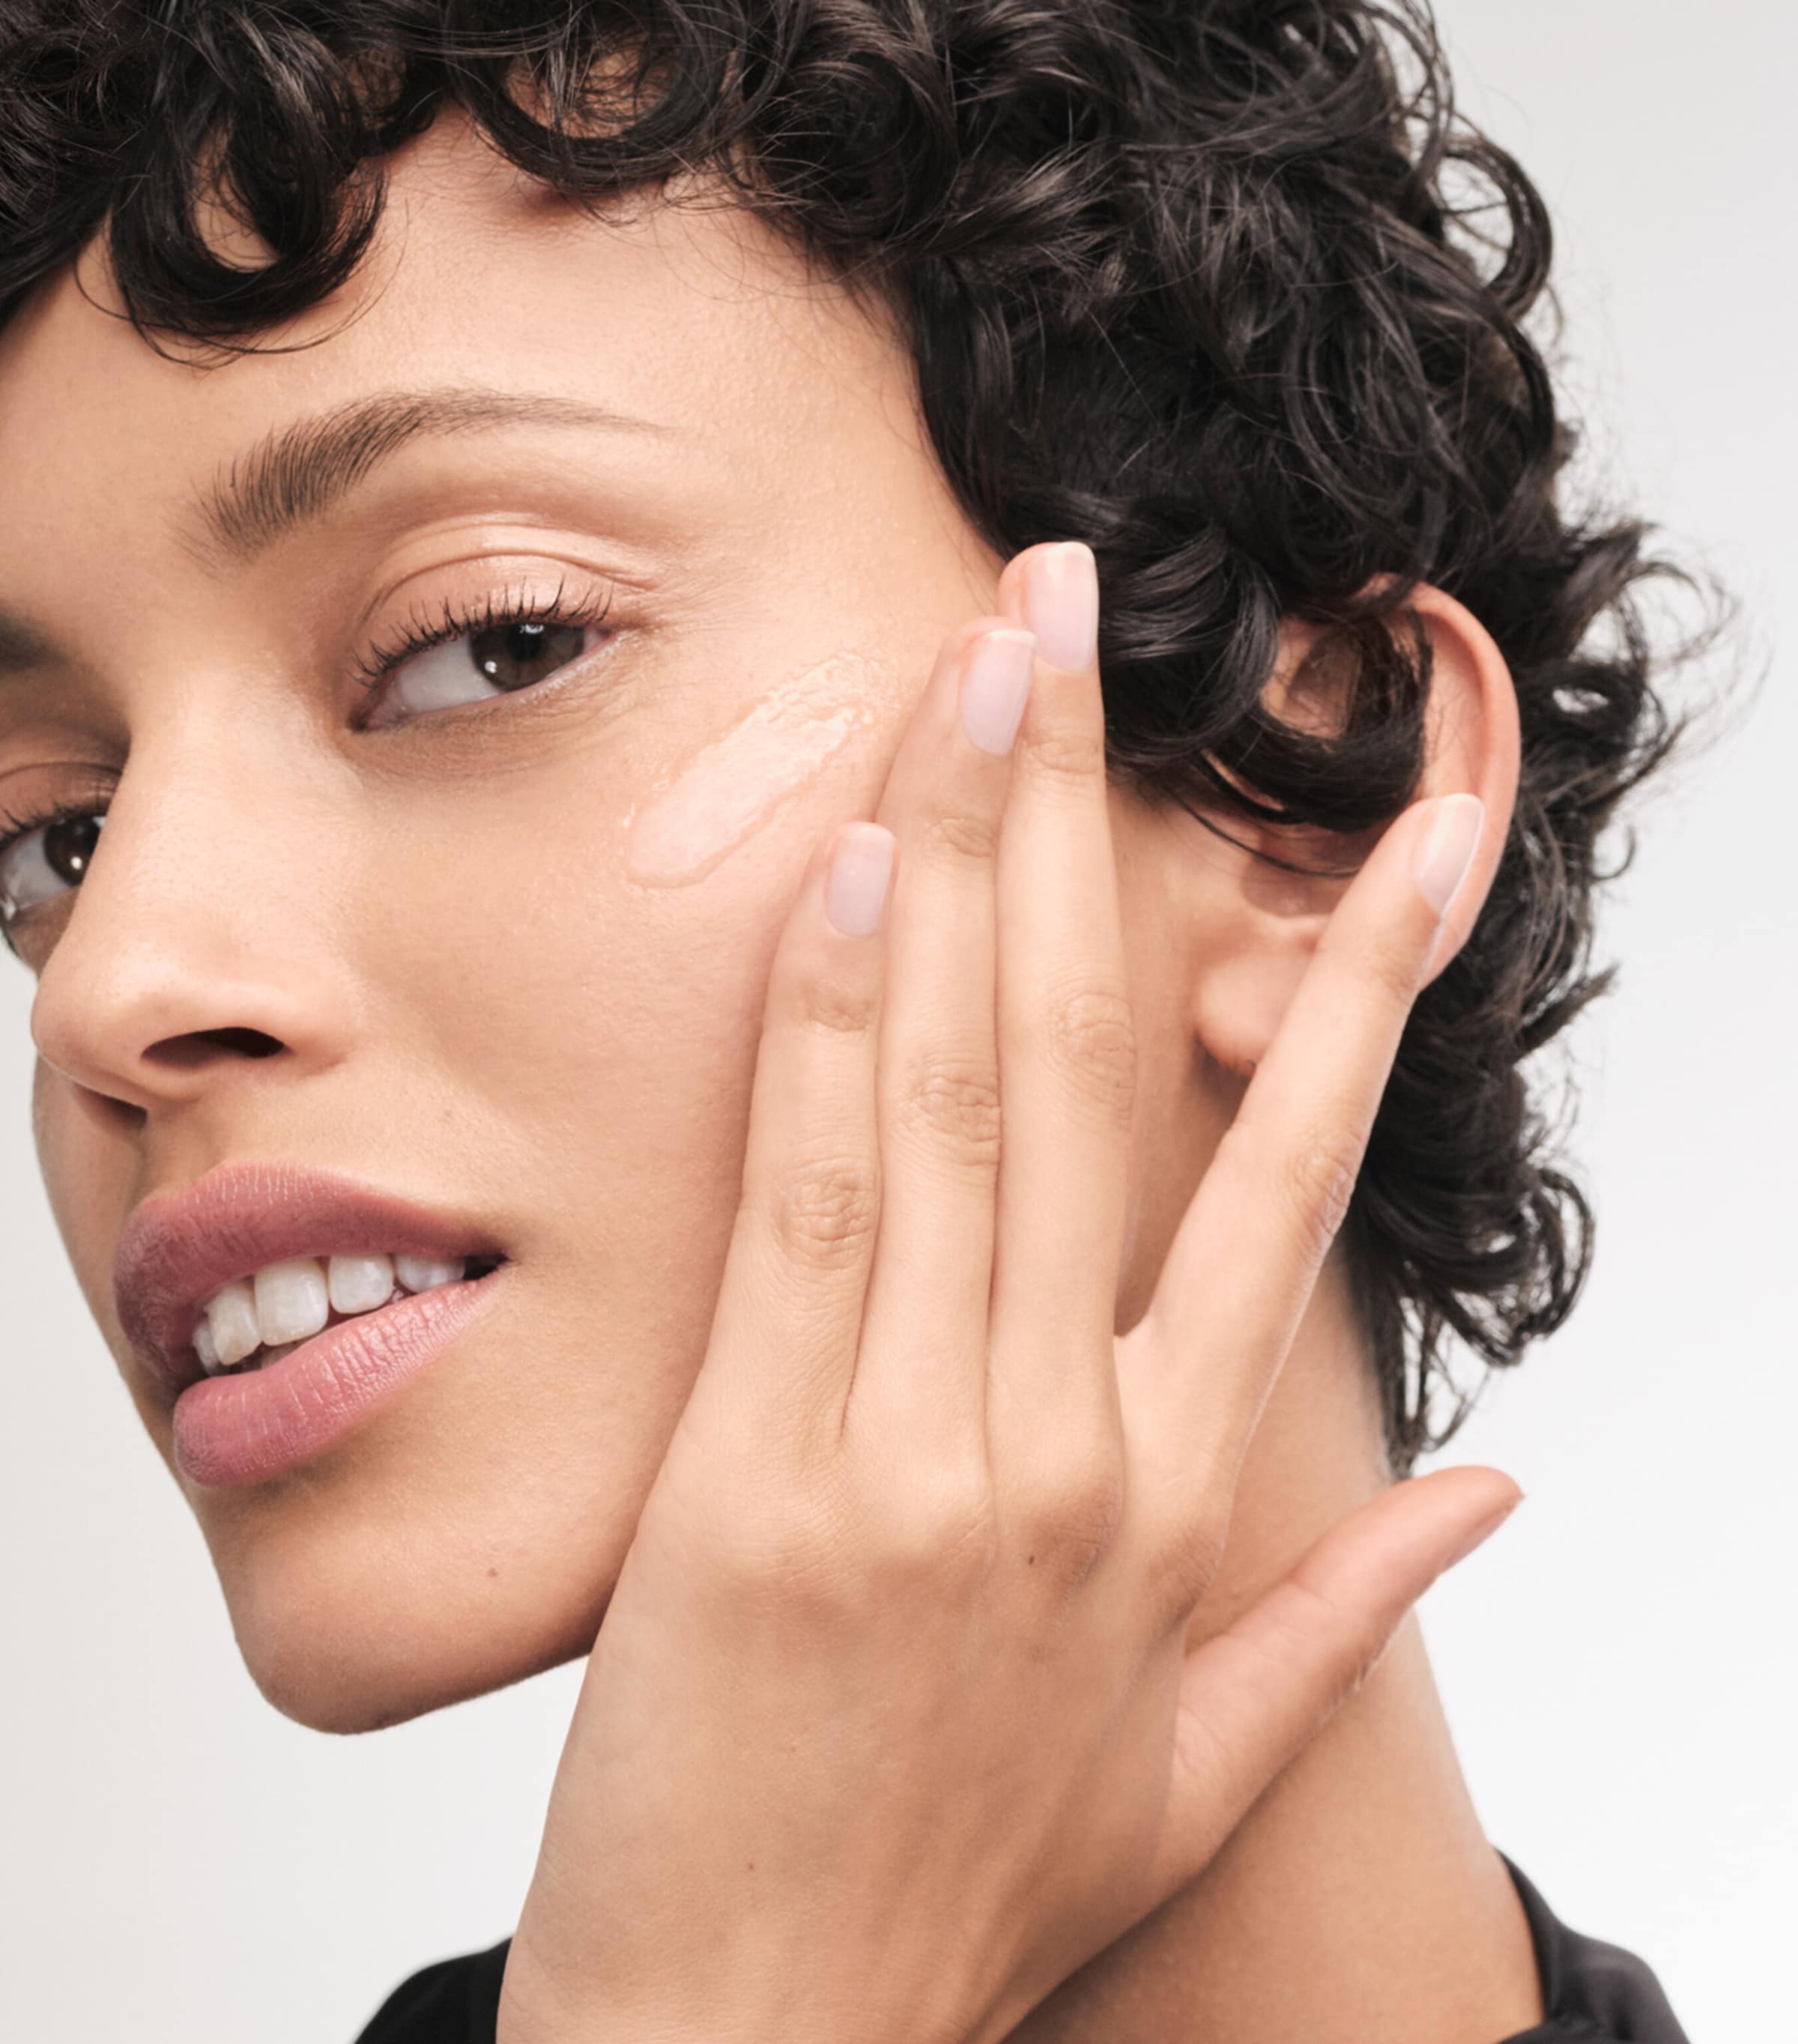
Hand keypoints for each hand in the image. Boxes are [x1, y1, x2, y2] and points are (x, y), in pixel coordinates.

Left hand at [496, 542, 1518, 2043]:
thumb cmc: (968, 1889)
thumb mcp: (1195, 1762)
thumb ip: (1349, 1607)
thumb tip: (1495, 1497)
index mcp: (1182, 1496)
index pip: (1291, 1179)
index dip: (1355, 985)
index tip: (1411, 831)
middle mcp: (1075, 1442)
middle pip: (1099, 1065)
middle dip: (1095, 818)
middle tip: (1077, 622)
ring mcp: (928, 1450)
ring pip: (962, 1094)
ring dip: (970, 857)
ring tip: (978, 672)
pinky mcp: (769, 1471)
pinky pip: (817, 1199)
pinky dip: (834, 1022)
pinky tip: (854, 870)